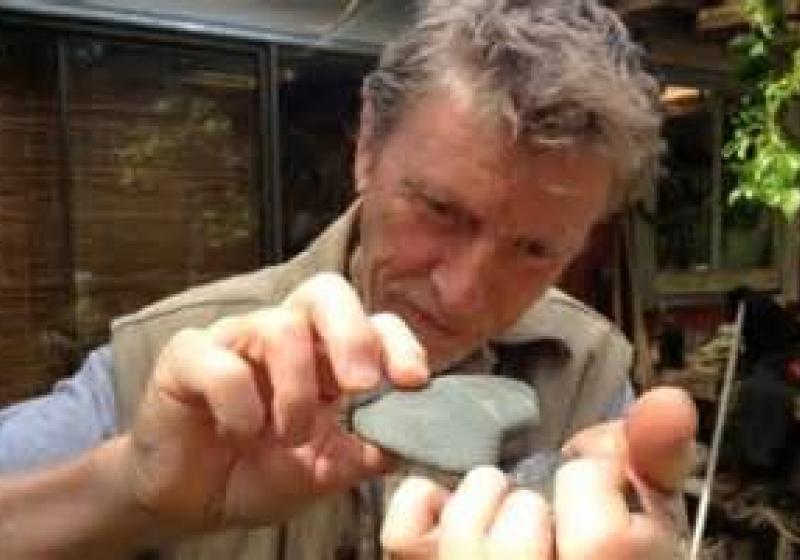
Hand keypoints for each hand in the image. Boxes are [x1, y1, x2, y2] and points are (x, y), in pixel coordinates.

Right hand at [117, 272, 428, 534]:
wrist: (189, 499)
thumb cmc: (258, 473)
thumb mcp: (320, 472)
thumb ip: (359, 457)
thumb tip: (402, 444)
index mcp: (325, 356)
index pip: (372, 322)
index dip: (398, 343)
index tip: (413, 383)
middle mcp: (284, 336)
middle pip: (326, 292)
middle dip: (353, 335)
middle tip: (360, 385)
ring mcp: (236, 340)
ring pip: (280, 327)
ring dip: (296, 390)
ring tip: (291, 436)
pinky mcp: (188, 357)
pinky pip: (221, 365)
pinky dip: (240, 406)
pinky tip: (239, 433)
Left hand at [381, 386, 695, 558]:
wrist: (564, 556)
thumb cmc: (608, 540)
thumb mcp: (646, 502)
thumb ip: (658, 452)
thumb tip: (670, 400)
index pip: (600, 539)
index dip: (595, 486)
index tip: (594, 481)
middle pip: (518, 542)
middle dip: (535, 502)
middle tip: (544, 507)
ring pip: (461, 538)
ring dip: (484, 500)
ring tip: (504, 508)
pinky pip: (402, 536)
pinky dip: (424, 503)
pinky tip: (451, 506)